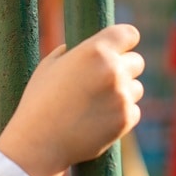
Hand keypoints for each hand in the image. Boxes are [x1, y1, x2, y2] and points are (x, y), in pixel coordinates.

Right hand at [0, 24, 144, 175]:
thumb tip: (78, 47)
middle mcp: (113, 70)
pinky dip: (120, 114)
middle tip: (103, 80)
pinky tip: (98, 119)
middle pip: (137, 61)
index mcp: (95, 51)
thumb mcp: (48, 66)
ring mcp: (122, 96)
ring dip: (123, 92)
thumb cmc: (38, 101)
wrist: (39, 141)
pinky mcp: (125, 120)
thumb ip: (69, 53)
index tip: (121, 47)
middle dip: (124, 68)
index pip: (129, 34)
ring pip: (136, 88)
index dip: (125, 40)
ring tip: (96, 103)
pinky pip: (133, 111)